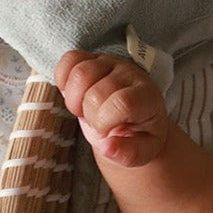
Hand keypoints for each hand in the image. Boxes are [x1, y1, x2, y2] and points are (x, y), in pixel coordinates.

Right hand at [55, 51, 169, 166]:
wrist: (135, 119)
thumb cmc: (139, 136)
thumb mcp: (141, 153)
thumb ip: (127, 154)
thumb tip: (107, 147)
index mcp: (148, 98)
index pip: (123, 102)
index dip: (105, 122)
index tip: (106, 132)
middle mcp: (132, 74)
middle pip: (96, 92)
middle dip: (90, 116)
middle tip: (97, 124)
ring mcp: (112, 63)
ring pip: (81, 73)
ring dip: (74, 99)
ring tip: (85, 110)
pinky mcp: (93, 58)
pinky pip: (69, 59)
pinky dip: (64, 80)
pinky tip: (76, 96)